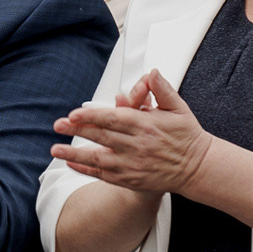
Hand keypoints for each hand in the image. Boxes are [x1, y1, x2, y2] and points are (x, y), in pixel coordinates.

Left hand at [52, 70, 214, 193]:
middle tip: (57, 125)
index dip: (91, 117)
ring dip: (74, 154)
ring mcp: (132, 165)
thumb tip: (152, 72)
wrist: (198, 168)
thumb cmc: (186, 135)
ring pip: (98, 158)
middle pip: (101, 137)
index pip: (113, 119)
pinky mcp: (131, 179)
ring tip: (54, 149)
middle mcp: (137, 146)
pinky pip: (104, 174)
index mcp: (146, 125)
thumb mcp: (178, 107)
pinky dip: (86, 169)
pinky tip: (71, 163)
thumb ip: (162, 89)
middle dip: (77, 131)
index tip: (73, 114)